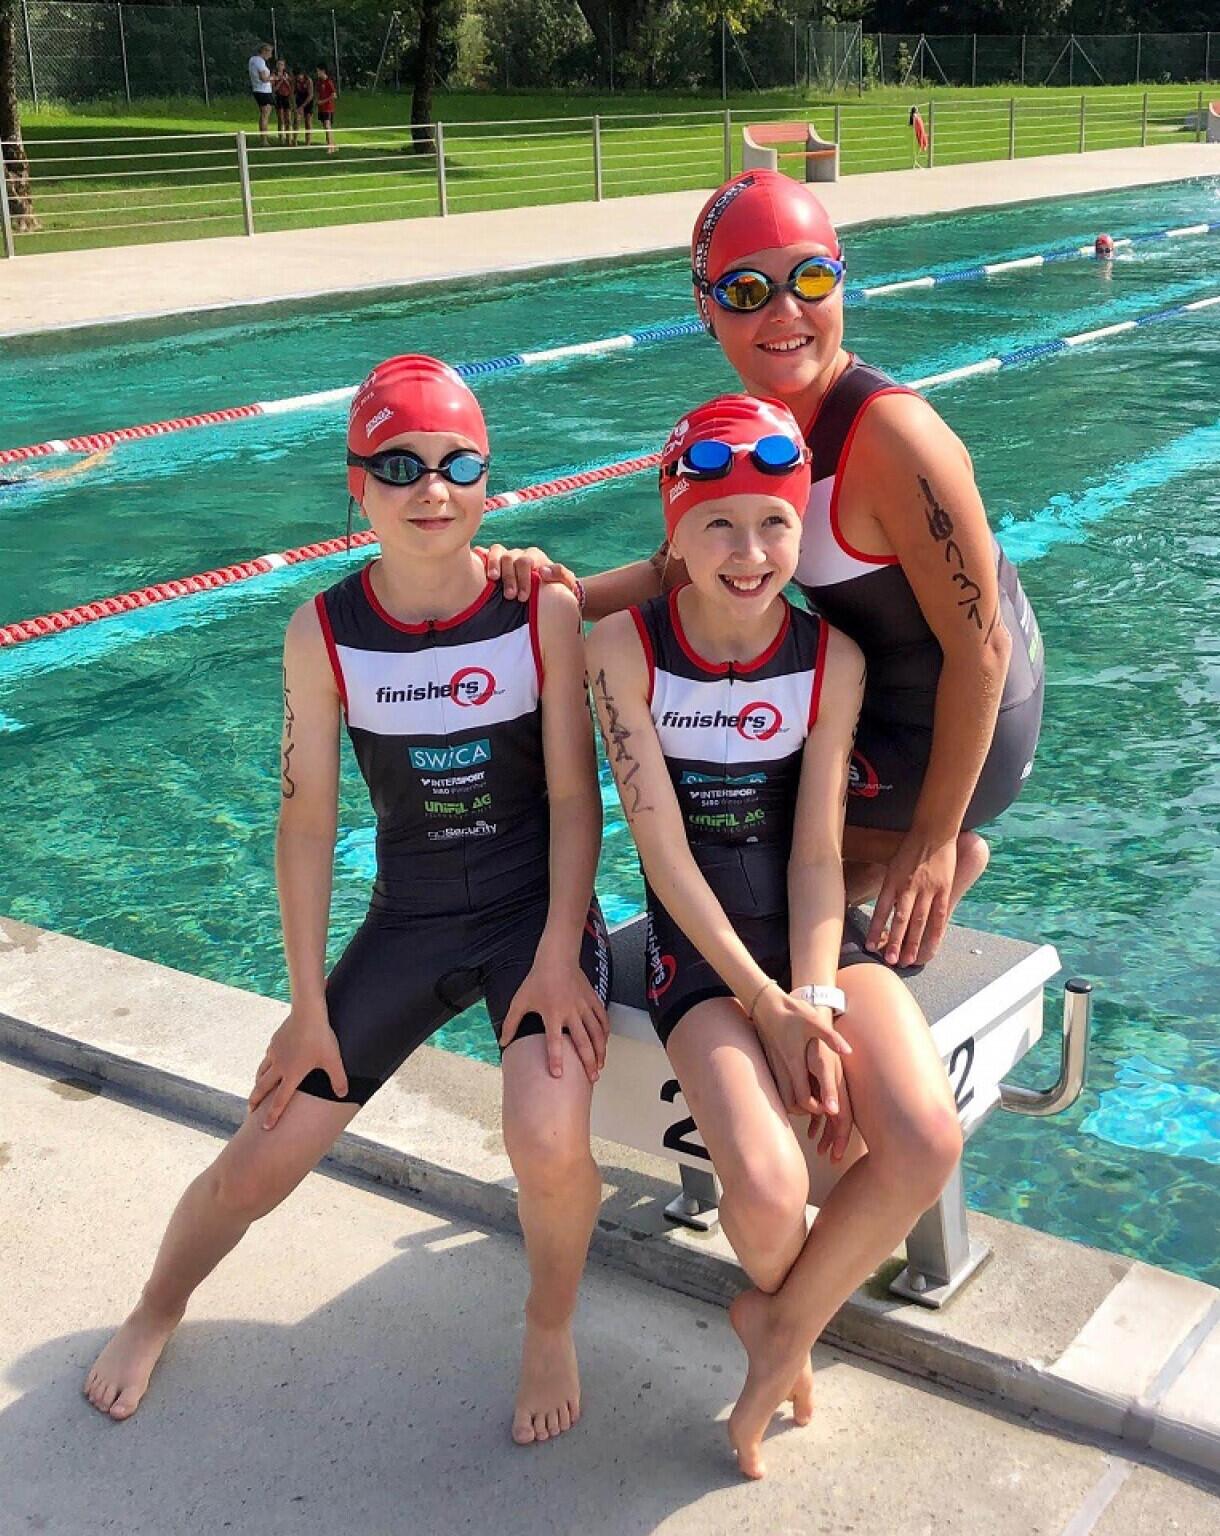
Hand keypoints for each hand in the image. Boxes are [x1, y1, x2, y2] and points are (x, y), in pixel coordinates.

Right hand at [248, 999, 347, 1128]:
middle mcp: (279, 1066)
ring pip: (262, 1072)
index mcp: (292, 1074)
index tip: (264, 1127)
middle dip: (255, 1102)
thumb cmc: (321, 1037)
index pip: (279, 1101)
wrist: (307, 1012)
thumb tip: (344, 1095)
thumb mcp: (333, 1060)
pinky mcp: (275, 1041)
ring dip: (258, 1084)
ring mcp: (275, 1053)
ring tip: (257, 1090)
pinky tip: (269, 1064)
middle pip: (262, 1088)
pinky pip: (267, 1057)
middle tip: (250, 1112)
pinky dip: (266, 1065)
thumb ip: (338, 1079)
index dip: (272, 1115)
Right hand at [480, 544, 578, 602]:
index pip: (526, 562)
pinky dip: (482, 558)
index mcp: (535, 556)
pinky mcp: (495, 563)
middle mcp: (519, 554)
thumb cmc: (558, 588)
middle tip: (510, 596)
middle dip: (509, 577)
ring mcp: (506, 557)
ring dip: (494, 566)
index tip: (523, 596)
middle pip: (510, 558)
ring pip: (497, 552)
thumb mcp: (566, 582)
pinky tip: (478, 567)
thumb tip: (543, 571)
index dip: (523, 578)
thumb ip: (560, 574)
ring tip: (493, 579)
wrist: (553, 591)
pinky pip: (486, 554)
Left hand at [499, 951, 608, 1082]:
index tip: (558, 1074)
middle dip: (588, 1061)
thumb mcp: (520, 1001)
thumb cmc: (537, 979)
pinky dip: (605, 1033)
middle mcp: (570, 1012)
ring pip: (597, 1032)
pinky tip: (605, 1043)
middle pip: (582, 1041)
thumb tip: (502, 1042)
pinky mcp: (593, 1000)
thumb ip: (510, 1023)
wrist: (556, 958)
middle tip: (591, 1078)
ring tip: (600, 1066)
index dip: (556, 1058)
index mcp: (552, 1014)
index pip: (554, 1041)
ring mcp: (584, 1006)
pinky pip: (603, 1019)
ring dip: (600, 1051)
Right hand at [749, 983, 851, 1117]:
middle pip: (792, 1104)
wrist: (766, 1004)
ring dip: (797, 1104)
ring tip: (813, 1100)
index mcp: (795, 1062)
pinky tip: (800, 1088)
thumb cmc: (793, 1012)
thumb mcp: (814, 1021)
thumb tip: (848, 1051)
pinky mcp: (771, 1064)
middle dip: (808, 1110)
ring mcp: (775, 1067)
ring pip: (783, 1098)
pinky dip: (789, 1095)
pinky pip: (779, 1088)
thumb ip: (831, 1037)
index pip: (803, 1097)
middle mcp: (783, 1068)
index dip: (817, 1107)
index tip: (829, 1107)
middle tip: (823, 1106)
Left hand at [806, 1043, 854, 1161]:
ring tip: (817, 1150)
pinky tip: (809, 1131)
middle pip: (838, 1122)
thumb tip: (831, 1112)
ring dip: (824, 1134)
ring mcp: (828, 1087)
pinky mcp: (818, 1083)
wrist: (809, 1022)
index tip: (834, 1156)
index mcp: (839, 1088)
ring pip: (829, 1118)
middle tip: (827, 1159)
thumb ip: (827, 1086)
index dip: (840, 1139)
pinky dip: (815, 1122)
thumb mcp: (820, 1065)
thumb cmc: (814, 1045)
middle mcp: (836, 1089)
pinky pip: (819, 1108)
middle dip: (834, 1141)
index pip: (843, 1120)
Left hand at [867, 833, 955, 966]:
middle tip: (890, 960)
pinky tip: (930, 947)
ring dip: (912, 942)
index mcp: (893, 880)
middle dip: (895, 941)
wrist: (934, 831)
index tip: (870, 946)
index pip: (881, 909)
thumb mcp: (892, 865)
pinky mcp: (943, 890)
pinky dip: (934, 934)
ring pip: (919, 921)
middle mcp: (909, 886)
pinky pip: (939, 916)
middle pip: (901, 919)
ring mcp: (928, 889)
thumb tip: (883, 909)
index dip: (876, 928)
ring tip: (907, 960)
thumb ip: (889, 887)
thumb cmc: (910, 848)